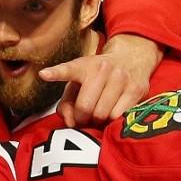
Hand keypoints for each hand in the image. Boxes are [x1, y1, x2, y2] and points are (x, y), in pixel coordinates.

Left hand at [41, 34, 159, 125]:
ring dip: (99, 122)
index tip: (44, 74)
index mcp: (84, 65)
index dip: (57, 73)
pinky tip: (112, 114)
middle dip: (82, 119)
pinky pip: (120, 116)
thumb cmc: (98, 77)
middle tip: (84, 118)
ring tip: (99, 115)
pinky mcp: (136, 89)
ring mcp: (121, 78)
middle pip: (86, 108)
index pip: (69, 70)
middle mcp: (103, 69)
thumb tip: (70, 122)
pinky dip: (113, 122)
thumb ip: (66, 104)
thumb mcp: (78, 84)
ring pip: (104, 115)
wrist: (131, 58)